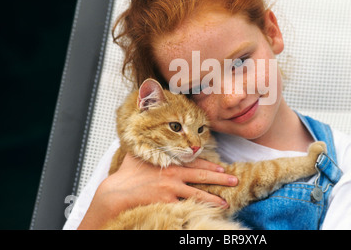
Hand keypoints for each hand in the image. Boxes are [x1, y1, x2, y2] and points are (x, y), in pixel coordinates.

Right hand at [77, 153, 237, 228]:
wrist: (116, 192)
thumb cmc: (127, 173)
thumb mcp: (140, 154)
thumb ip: (150, 147)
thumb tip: (148, 136)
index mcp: (170, 162)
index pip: (196, 162)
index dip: (211, 165)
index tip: (222, 167)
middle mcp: (174, 175)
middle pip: (202, 177)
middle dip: (220, 179)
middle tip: (234, 180)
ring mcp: (172, 190)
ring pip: (198, 195)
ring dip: (213, 199)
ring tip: (225, 203)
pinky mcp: (167, 203)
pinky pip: (186, 207)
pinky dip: (197, 210)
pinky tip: (207, 214)